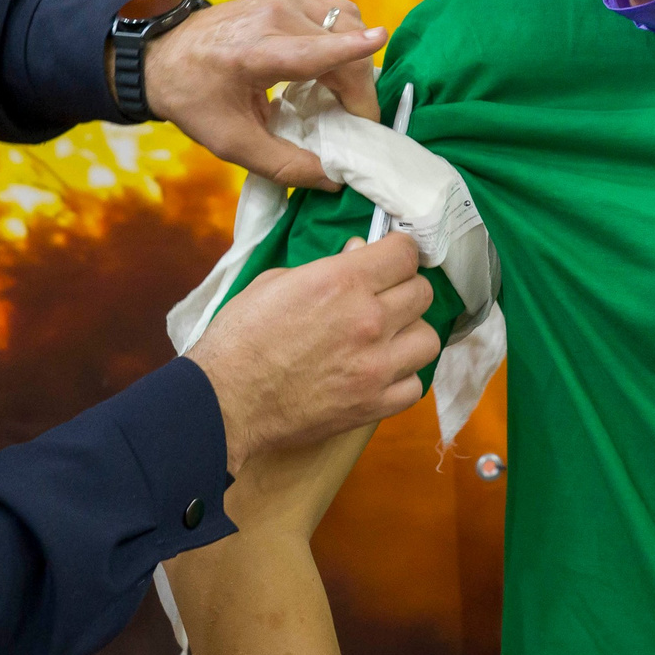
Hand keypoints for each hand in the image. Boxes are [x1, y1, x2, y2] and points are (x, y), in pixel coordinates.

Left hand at [141, 0, 384, 188]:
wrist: (163, 55)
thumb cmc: (195, 99)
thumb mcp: (232, 143)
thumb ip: (283, 165)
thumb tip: (333, 179)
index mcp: (254, 52)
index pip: (310, 50)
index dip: (348, 48)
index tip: (382, 39)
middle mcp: (273, 15)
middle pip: (342, 42)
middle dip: (360, 87)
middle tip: (357, 125)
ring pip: (347, 21)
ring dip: (356, 60)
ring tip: (344, 97)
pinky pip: (338, 12)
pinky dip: (346, 39)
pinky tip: (332, 66)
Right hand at [186, 233, 437, 472]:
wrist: (225, 401)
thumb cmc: (240, 337)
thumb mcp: (276, 281)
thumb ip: (328, 266)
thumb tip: (360, 254)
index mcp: (342, 281)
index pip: (405, 252)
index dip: (399, 250)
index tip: (391, 256)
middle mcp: (368, 320)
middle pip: (422, 292)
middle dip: (405, 287)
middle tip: (385, 295)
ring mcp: (376, 366)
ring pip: (429, 338)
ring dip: (410, 333)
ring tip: (388, 336)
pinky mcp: (372, 405)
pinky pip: (415, 386)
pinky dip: (403, 377)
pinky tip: (381, 372)